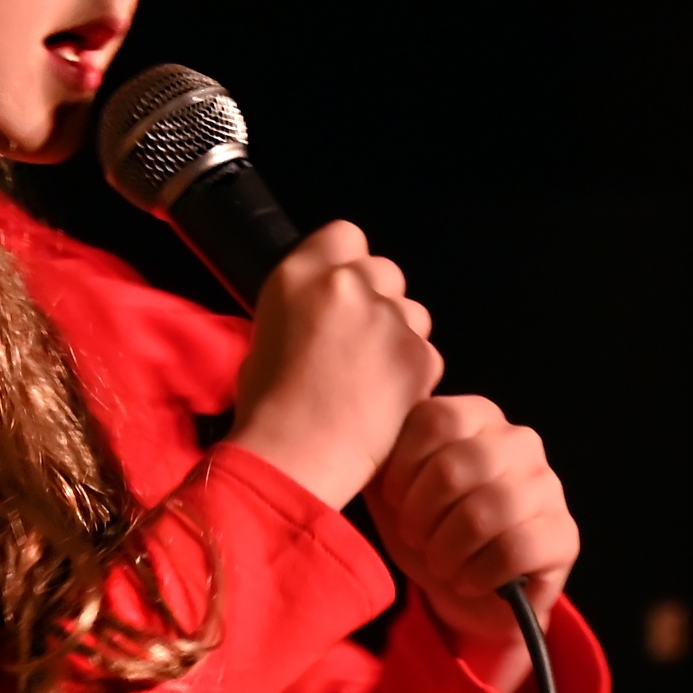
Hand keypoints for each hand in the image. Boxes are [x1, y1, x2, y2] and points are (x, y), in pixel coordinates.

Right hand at [228, 222, 440, 510]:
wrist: (294, 457)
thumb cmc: (268, 409)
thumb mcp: (266, 337)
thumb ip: (303, 309)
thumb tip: (323, 314)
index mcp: (298, 274)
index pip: (346, 235)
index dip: (348, 263)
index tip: (342, 295)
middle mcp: (346, 284)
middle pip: (385, 270)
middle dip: (378, 300)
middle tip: (359, 345)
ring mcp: (388, 318)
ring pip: (413, 311)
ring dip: (399, 336)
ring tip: (372, 379)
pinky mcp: (420, 355)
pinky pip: (427, 353)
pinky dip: (413, 374)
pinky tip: (386, 403)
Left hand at [375, 395, 578, 688]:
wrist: (464, 591)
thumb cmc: (427, 528)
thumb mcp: (391, 486)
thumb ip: (378, 451)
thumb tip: (360, 431)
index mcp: (479, 416)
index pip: (435, 419)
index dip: (403, 468)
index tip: (395, 501)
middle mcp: (520, 442)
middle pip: (456, 467)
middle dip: (421, 516)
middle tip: (416, 539)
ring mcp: (549, 487)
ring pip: (486, 511)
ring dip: (448, 550)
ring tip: (441, 564)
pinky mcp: (565, 535)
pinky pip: (514, 549)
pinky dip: (479, 574)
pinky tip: (469, 580)